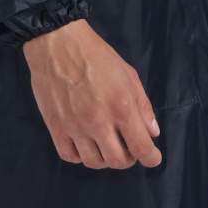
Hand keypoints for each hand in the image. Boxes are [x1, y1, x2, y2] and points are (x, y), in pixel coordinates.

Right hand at [24, 19, 162, 169]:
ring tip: (106, 146)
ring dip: (105, 159)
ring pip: (94, 162)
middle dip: (129, 159)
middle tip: (128, 149)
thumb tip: (152, 132)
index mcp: (121, 106)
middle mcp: (99, 121)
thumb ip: (143, 106)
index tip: (152, 158)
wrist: (58, 44)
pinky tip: (85, 145)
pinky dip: (80, 156)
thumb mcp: (129, 75)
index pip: (141, 147)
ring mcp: (75, 126)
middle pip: (118, 161)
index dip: (151, 158)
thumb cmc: (96, 56)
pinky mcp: (55, 126)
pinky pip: (69, 156)